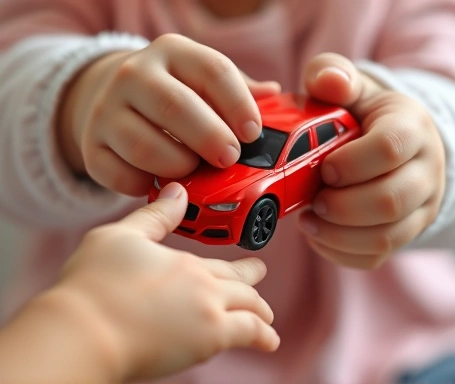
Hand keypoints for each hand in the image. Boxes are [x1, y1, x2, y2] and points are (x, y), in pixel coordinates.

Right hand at [53, 183, 278, 380]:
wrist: (84, 330)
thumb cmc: (94, 285)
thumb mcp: (122, 236)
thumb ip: (155, 216)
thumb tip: (178, 191)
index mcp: (185, 264)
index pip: (224, 267)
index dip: (244, 268)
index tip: (256, 266)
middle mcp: (204, 286)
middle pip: (241, 288)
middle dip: (254, 288)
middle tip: (262, 288)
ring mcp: (209, 315)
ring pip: (250, 311)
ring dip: (262, 314)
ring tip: (268, 321)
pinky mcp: (206, 343)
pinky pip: (248, 335)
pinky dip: (263, 336)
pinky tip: (269, 341)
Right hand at [57, 33, 279, 195]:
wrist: (112, 96)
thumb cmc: (174, 93)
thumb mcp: (203, 79)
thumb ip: (236, 88)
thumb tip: (274, 94)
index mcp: (172, 52)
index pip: (214, 70)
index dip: (239, 105)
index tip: (253, 134)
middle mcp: (133, 74)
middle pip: (176, 107)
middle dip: (210, 138)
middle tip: (229, 158)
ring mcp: (106, 110)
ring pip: (146, 146)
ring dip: (180, 166)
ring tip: (194, 170)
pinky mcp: (91, 145)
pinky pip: (120, 175)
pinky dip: (146, 185)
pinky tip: (162, 181)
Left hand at [298, 53, 444, 268]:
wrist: (398, 147)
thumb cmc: (366, 118)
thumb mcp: (355, 89)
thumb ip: (334, 75)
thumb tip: (328, 81)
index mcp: (412, 128)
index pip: (389, 149)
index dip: (350, 164)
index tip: (324, 168)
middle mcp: (426, 172)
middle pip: (389, 201)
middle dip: (341, 207)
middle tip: (314, 200)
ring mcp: (419, 208)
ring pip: (386, 237)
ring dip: (337, 235)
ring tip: (310, 221)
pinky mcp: (405, 233)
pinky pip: (376, 256)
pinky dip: (340, 252)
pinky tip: (319, 235)